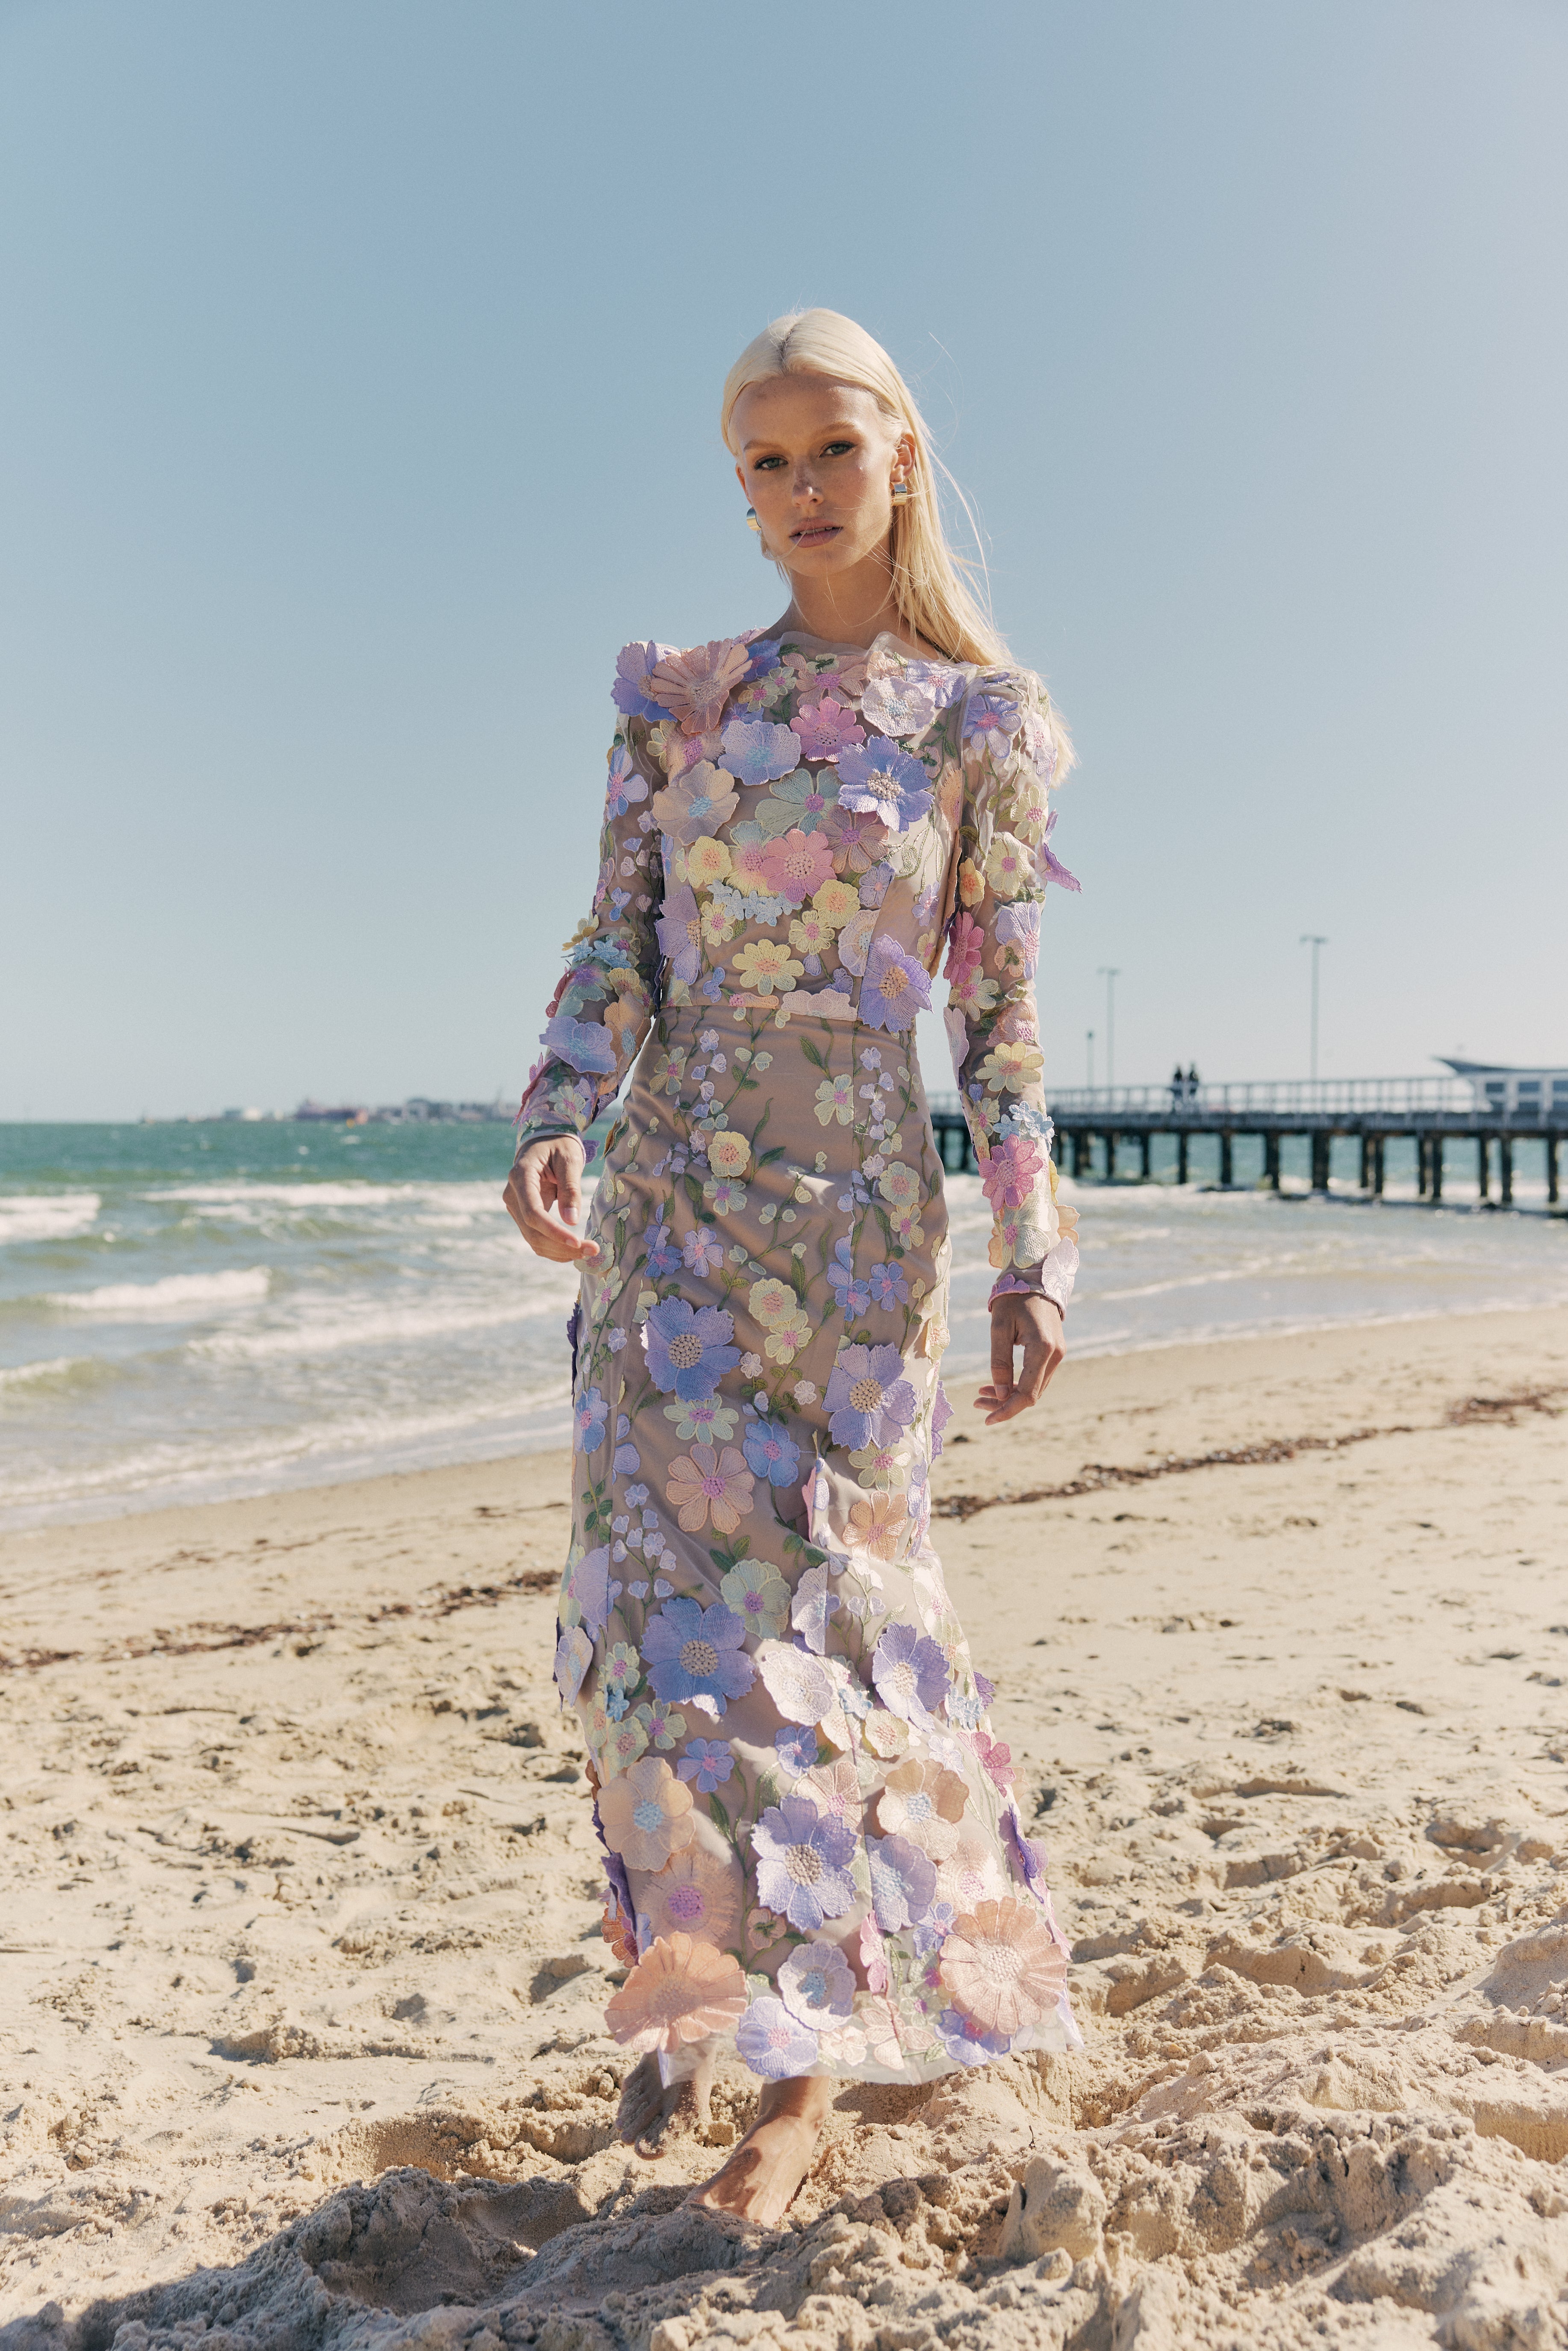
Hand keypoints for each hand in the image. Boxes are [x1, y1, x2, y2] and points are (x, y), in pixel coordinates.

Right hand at [503, 1135, 598, 1263]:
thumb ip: (570, 1189)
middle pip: (532, 1231)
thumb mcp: (569, 1160)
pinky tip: (575, 1250)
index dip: (553, 1231)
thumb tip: (571, 1222)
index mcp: (521, 1176)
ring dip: (560, 1252)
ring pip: (533, 1240)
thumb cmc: (558, 1146)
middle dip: (562, 1246)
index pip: (533, 1212)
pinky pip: (536, 1238)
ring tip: (589, 1252)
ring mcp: (515, 1207)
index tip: (577, 1242)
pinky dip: (555, 1248)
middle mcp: (512, 1195)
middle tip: (593, 1251)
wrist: (544, 1143)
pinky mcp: (523, 1215)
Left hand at [976, 1294, 1064, 1424]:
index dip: (1007, 1410)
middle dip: (1004, 1404)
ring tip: (982, 1394)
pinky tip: (997, 1385)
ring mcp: (1058, 1355)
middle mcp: (1056, 1355)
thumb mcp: (999, 1327)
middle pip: (1031, 1395)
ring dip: (1009, 1395)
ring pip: (1034, 1388)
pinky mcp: (1055, 1353)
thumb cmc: (1013, 1299)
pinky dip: (1017, 1384)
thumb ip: (999, 1362)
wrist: (1035, 1279)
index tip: (986, 1420)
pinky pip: (1036, 1378)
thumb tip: (998, 1395)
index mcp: (1043, 1348)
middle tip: (976, 1404)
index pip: (1027, 1392)